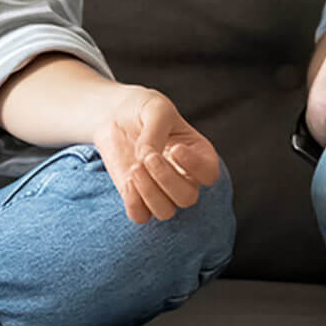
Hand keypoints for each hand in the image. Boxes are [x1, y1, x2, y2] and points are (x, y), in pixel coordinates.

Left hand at [91, 88, 223, 224]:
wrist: (116, 115)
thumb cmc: (144, 110)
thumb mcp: (155, 109)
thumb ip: (155, 131)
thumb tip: (146, 158)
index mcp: (198, 154)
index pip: (209, 173)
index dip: (194, 167)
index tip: (175, 148)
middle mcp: (184, 177)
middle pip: (187, 197)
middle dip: (166, 179)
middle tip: (148, 156)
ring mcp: (161, 190)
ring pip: (166, 211)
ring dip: (149, 192)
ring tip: (135, 168)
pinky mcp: (138, 197)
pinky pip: (141, 216)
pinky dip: (134, 203)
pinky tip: (128, 180)